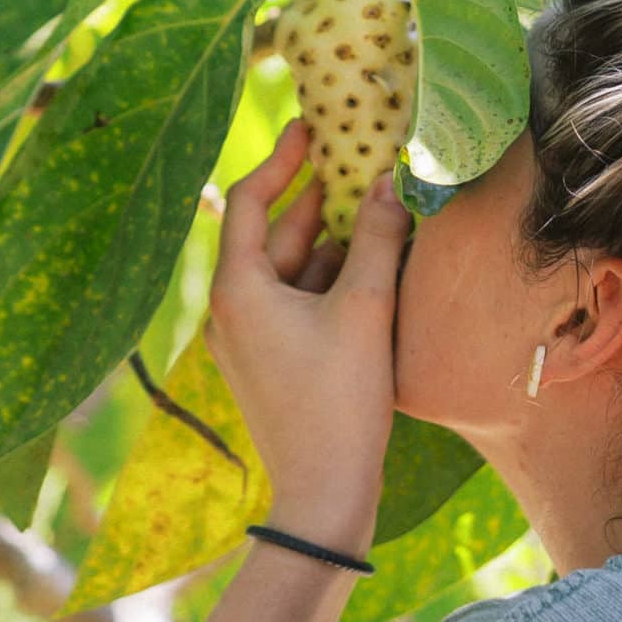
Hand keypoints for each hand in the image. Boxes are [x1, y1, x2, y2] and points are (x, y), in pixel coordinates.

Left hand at [201, 117, 410, 554]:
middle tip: (363, 158)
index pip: (251, 200)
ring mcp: (251, 339)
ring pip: (292, 269)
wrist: (323, 495)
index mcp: (239, 288)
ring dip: (333, 240)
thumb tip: (388, 182)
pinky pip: (300, 302)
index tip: (314, 127)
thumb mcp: (365, 309)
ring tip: (380, 205)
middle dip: (319, 198)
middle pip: (275, 234)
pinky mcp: (274, 363)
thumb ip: (375, 238)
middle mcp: (233, 310)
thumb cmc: (339, 402)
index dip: (283, 158)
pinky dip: (333, 279)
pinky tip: (375, 264)